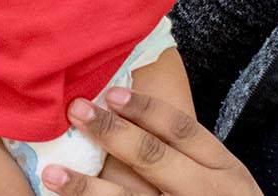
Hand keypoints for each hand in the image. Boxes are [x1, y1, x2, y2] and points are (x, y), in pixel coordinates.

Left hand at [46, 87, 262, 195]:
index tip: (114, 92)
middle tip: (77, 111)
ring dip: (87, 188)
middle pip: (153, 158)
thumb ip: (191, 156)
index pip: (183, 131)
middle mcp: (205, 193)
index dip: (147, 110)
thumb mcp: (226, 179)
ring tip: (52, 173)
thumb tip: (132, 117)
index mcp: (224, 169)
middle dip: (112, 133)